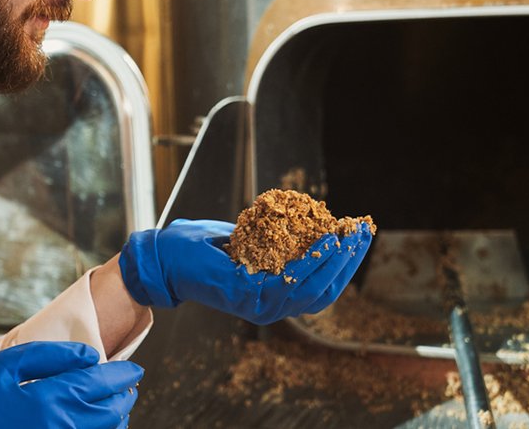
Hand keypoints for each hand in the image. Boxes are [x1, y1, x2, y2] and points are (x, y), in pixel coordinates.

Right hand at [0, 341, 141, 428]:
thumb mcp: (7, 364)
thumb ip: (52, 355)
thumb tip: (90, 355)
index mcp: (50, 399)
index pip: (103, 384)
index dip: (124, 375)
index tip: (135, 369)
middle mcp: (61, 427)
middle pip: (111, 413)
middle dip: (125, 396)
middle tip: (130, 385)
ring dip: (117, 418)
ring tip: (118, 405)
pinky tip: (97, 425)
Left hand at [118, 219, 371, 324]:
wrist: (166, 255)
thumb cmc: (204, 248)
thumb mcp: (251, 241)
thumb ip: (278, 239)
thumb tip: (308, 220)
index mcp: (274, 297)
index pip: (321, 289)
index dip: (345, 266)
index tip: (360, 236)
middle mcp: (269, 308)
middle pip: (322, 292)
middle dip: (347, 262)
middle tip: (362, 232)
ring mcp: (256, 306)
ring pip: (309, 290)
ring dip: (333, 262)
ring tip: (347, 236)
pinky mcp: (242, 295)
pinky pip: (285, 282)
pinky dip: (307, 263)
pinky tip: (321, 242)